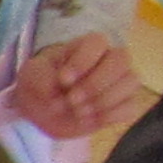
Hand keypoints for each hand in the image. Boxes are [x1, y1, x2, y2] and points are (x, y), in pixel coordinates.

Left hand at [12, 33, 146, 138]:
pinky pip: (131, 106)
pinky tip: (90, 120)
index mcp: (85, 47)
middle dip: (95, 83)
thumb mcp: (32, 75)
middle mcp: (108, 59)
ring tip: (77, 112)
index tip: (63, 80)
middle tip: (72, 100)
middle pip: (121, 59)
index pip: (98, 42)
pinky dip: (111, 115)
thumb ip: (43, 76)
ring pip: (131, 81)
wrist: (41, 111)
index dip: (83, 61)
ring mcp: (119, 82)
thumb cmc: (39, 84)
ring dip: (104, 100)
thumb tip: (60, 88)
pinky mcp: (123, 104)